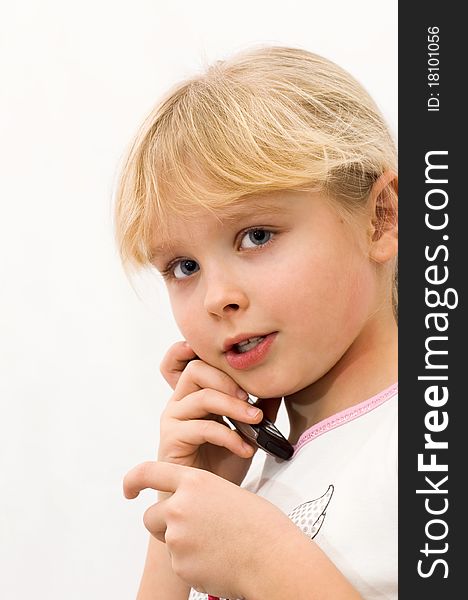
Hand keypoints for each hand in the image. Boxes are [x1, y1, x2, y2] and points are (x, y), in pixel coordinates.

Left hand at [123, 461, 299, 599]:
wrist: (272, 558)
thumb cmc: (260, 525)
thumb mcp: (228, 493)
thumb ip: (201, 495)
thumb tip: (187, 506)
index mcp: (195, 482)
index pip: (150, 472)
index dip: (134, 479)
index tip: (128, 488)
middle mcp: (180, 506)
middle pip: (150, 516)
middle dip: (163, 524)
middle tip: (190, 529)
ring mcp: (177, 537)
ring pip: (167, 541)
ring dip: (183, 544)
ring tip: (217, 545)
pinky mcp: (180, 564)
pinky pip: (179, 563)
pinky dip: (194, 563)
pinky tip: (218, 559)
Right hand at [157, 341, 281, 486]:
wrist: (207, 500)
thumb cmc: (222, 462)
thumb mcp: (247, 430)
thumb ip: (259, 406)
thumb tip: (279, 386)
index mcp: (193, 394)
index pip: (188, 360)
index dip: (198, 350)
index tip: (231, 356)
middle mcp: (179, 402)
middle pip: (196, 369)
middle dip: (228, 380)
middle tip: (251, 398)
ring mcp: (173, 419)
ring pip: (202, 397)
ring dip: (234, 407)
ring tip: (255, 420)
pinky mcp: (171, 440)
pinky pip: (202, 427)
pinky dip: (230, 436)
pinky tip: (246, 449)